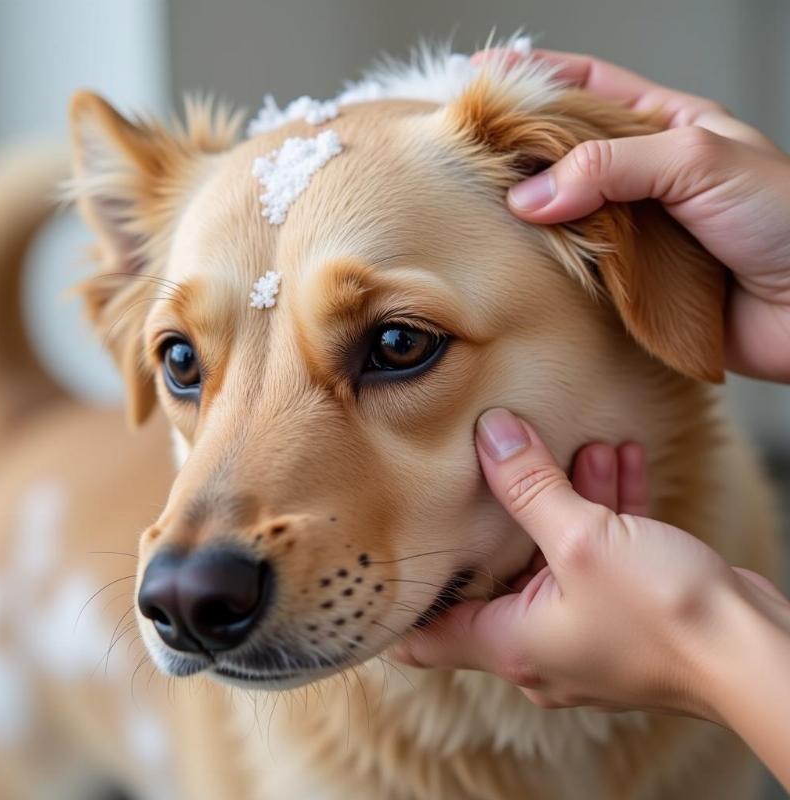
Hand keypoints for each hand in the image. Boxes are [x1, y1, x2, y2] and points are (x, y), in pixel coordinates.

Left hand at [395, 409, 785, 721]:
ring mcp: (586, 627)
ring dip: (569, 497)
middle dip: (508, 511)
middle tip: (506, 457)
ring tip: (582, 443)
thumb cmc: (664, 616)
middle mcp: (541, 643)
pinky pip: (601, 553)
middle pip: (500, 570)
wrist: (756, 653)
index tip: (393, 548)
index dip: (405, 598)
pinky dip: (605, 510)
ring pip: (558, 552)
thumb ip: (528, 485)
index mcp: (510, 643)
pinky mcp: (626, 609)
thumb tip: (489, 433)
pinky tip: (619, 459)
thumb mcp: (581, 539)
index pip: (427, 636)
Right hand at [477, 49, 789, 381]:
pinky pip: (581, 267)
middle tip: (468, 154)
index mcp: (670, 127)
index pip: (590, 88)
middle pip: (568, 152)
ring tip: (483, 207)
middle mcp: (649, 177)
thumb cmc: (786, 221)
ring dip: (530, 211)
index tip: (481, 77)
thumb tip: (531, 194)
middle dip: (519, 149)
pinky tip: (522, 257)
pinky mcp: (635, 282)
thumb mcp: (699, 161)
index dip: (534, 78)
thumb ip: (612, 167)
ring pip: (568, 212)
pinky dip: (550, 262)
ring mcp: (639, 229)